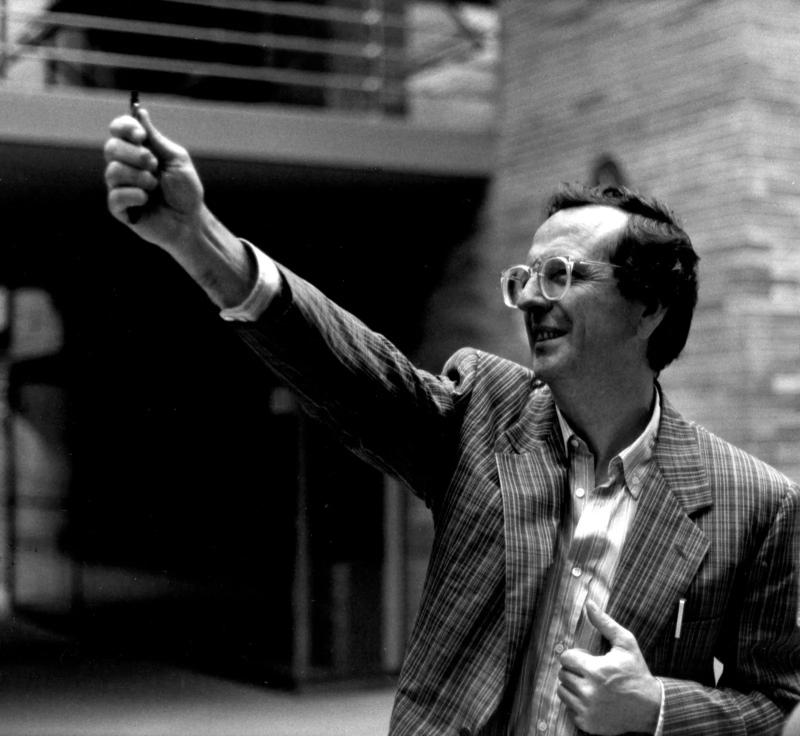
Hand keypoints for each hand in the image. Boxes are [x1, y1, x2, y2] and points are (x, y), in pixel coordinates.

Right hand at [103, 108, 205, 253]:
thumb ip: (157, 139)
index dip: (124, 128)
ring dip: (138, 177)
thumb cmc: (186, 191)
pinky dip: (134, 195)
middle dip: (134, 155)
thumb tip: (140, 112)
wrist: (191, 221)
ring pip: (112, 171)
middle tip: (154, 165)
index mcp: (138, 151)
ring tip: (154, 186)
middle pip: (111, 148)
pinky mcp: (119, 208)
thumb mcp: (176, 160)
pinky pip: (115, 195)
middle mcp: (125, 166)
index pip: (118, 130)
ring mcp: (120, 187)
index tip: (141, 136)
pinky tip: (146, 201)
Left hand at [557, 600, 660, 734]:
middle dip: (573, 670)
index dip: (575, 656)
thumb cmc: (637, 672)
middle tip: (589, 672)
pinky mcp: (587, 724)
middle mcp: (588, 692)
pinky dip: (577, 704)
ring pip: (563, 692)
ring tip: (589, 685)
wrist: (651, 708)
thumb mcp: (626, 644)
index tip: (587, 658)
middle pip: (562, 674)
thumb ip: (605, 623)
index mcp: (595, 670)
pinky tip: (592, 700)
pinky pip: (569, 709)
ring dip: (572, 687)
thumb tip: (589, 603)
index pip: (566, 658)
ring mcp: (587, 710)